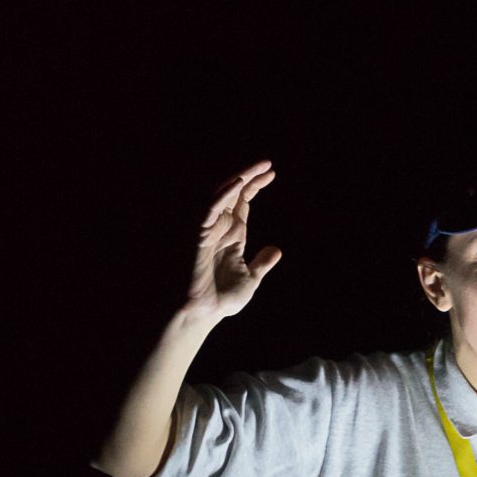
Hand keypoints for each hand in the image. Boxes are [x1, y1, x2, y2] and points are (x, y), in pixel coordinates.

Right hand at [183, 160, 280, 322]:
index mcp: (233, 235)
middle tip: (267, 163)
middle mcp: (221, 228)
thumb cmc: (222, 299)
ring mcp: (210, 230)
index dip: (255, 186)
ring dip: (237, 180)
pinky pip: (210, 209)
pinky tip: (237, 183)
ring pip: (221, 196)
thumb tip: (276, 250)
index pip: (243, 202)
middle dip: (249, 176)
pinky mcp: (200, 235)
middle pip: (234, 193)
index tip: (272, 173)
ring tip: (255, 169)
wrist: (204, 313)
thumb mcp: (251, 278)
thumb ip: (262, 263)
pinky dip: (222, 196)